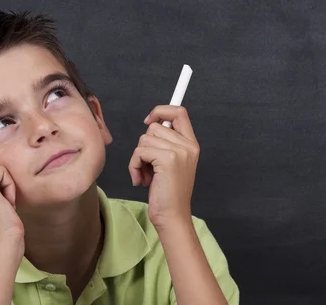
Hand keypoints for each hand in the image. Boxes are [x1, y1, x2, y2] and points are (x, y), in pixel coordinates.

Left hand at [129, 105, 199, 229]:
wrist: (172, 216)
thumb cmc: (167, 193)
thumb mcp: (171, 164)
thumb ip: (166, 143)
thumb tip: (151, 123)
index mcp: (191, 144)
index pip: (179, 112)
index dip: (161, 110)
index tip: (149, 119)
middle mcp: (188, 146)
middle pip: (155, 126)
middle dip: (145, 145)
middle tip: (149, 167)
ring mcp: (179, 151)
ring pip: (145, 138)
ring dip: (138, 158)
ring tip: (147, 175)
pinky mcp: (167, 159)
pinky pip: (140, 151)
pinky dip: (134, 165)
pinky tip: (142, 181)